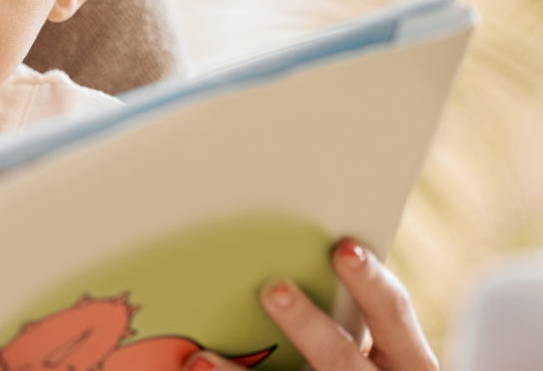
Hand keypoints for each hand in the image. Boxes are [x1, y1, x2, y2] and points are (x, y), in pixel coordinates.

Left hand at [181, 238, 438, 370]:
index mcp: (407, 362)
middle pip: (341, 359)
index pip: (393, 313)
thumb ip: (343, 322)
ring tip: (200, 359)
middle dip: (308, 325)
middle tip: (273, 290)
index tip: (343, 248)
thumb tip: (272, 270)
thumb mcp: (374, 356)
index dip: (370, 281)